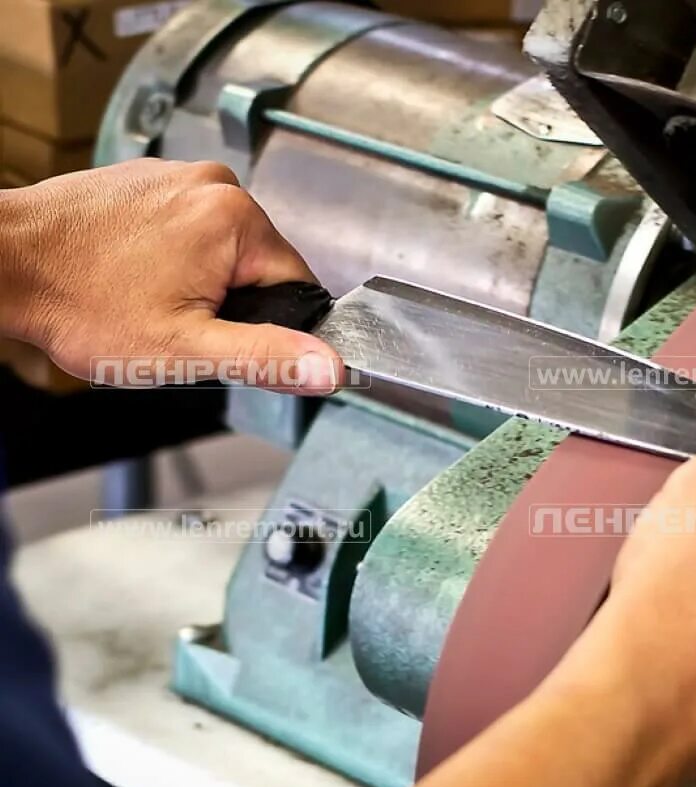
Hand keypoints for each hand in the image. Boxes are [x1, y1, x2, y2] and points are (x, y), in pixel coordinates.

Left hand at [0, 159, 341, 392]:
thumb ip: (266, 357)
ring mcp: (178, 177)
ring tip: (148, 298)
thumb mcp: (186, 348)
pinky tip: (135, 276)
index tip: (219, 334)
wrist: (4, 263)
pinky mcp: (151, 180)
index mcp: (235, 219)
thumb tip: (329, 367)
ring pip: (224, 250)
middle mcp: (213, 184)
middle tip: (175, 321)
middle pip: (259, 265)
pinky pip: (190, 228)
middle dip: (229, 303)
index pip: (295, 284)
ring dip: (201, 282)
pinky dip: (173, 257)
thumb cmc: (82, 302)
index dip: (266, 324)